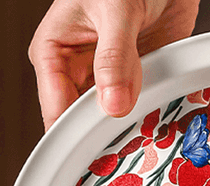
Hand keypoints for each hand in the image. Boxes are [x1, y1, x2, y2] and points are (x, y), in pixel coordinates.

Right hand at [29, 0, 199, 130]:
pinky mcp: (133, 84)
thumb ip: (114, 57)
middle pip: (81, 123)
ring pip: (109, 122)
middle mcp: (76, 71)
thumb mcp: (117, 9)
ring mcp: (106, 80)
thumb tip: (112, 104)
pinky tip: (156, 123)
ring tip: (141, 132)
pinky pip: (138, 112)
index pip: (55, 110)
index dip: (73, 134)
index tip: (94, 148)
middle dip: (102, 134)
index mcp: (53, 52)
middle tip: (122, 145)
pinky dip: (147, 118)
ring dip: (127, 129)